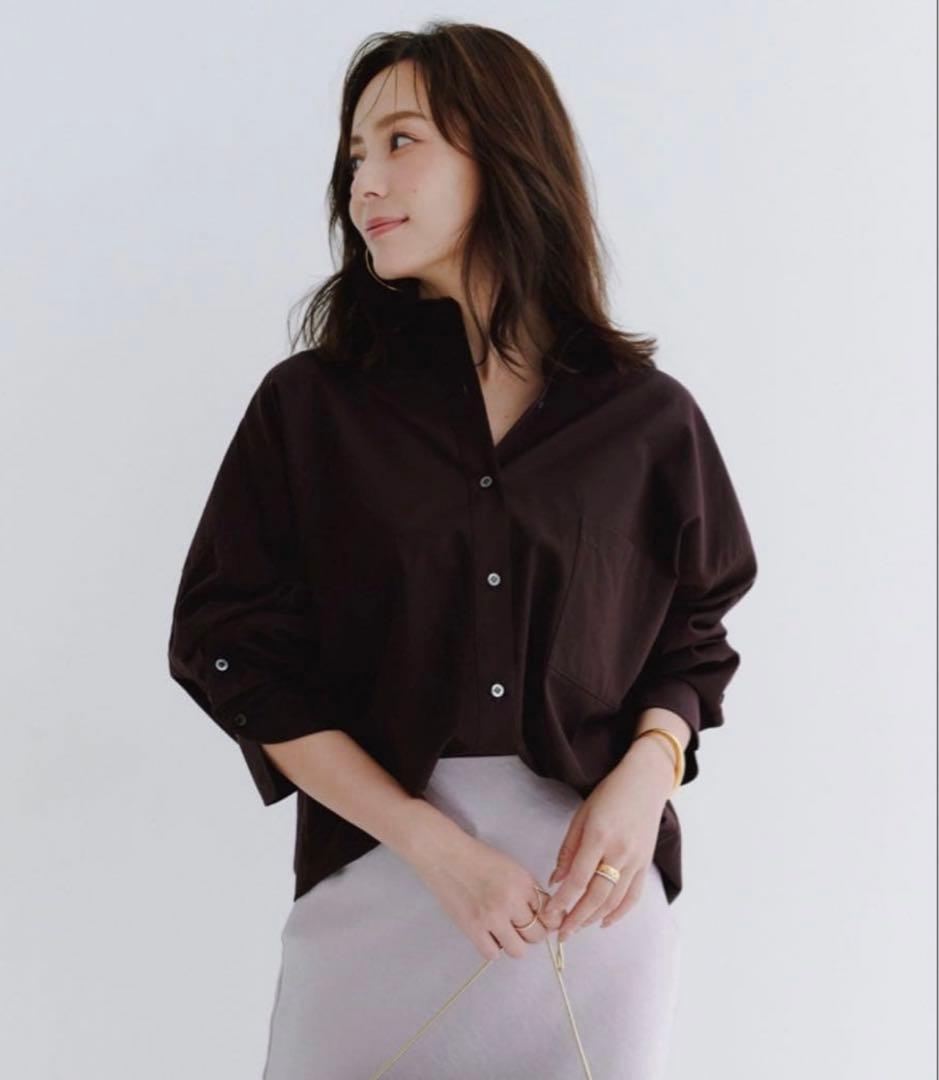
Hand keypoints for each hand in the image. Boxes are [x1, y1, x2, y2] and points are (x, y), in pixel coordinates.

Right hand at [408, 822, 553, 962]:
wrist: (445, 855)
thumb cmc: (477, 857)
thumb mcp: (511, 867)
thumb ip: (527, 890)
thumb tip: (540, 914)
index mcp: (524, 883)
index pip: (549, 913)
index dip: (545, 918)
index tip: (539, 920)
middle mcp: (511, 901)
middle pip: (537, 935)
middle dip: (532, 933)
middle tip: (519, 926)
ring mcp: (492, 917)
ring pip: (518, 950)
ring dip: (513, 943)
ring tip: (504, 932)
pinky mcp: (473, 928)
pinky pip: (492, 954)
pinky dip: (492, 948)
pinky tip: (487, 935)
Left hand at [542, 739, 673, 938]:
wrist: (645, 783)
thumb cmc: (609, 794)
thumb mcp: (581, 816)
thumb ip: (568, 850)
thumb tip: (556, 881)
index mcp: (599, 837)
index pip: (578, 879)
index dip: (562, 901)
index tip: (549, 915)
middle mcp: (619, 852)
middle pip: (596, 896)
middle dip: (576, 918)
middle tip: (561, 933)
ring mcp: (636, 861)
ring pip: (614, 901)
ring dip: (594, 918)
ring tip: (577, 927)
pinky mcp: (646, 864)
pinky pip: (633, 897)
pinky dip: (619, 913)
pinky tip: (604, 921)